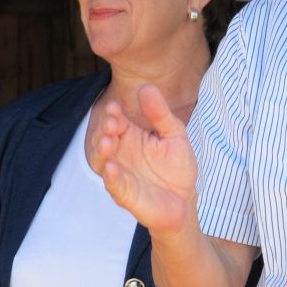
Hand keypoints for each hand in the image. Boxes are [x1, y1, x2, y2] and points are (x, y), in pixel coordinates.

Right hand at [91, 84, 198, 234]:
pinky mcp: (125, 194)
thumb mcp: (174, 134)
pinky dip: (110, 176)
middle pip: (104, 138)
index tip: (114, 107)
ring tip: (106, 142)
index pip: (116, 121)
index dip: (112, 115)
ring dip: (101, 151)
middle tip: (111, 122)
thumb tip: (147, 87)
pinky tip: (112, 167)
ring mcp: (121, 173)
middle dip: (104, 130)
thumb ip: (161, 113)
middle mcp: (121, 153)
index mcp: (130, 136)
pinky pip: (113, 185)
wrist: (185, 200)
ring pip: (102, 161)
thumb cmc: (177, 166)